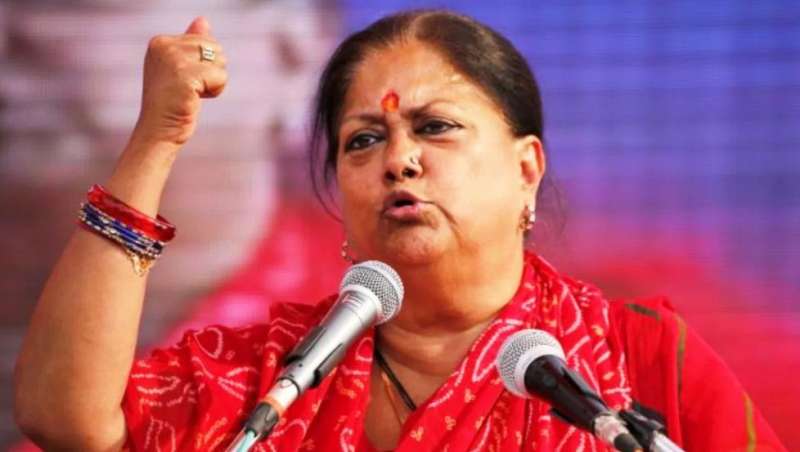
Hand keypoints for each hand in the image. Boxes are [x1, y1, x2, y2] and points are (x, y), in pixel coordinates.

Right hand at [131, 17, 227, 148]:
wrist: (158, 131)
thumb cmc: (171, 104)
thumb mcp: (180, 69)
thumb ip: (190, 44)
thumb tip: (203, 20)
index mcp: (160, 42)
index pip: (205, 41)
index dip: (203, 65)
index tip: (183, 81)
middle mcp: (165, 46)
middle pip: (215, 47)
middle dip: (211, 71)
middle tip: (189, 89)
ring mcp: (174, 60)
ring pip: (221, 60)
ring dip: (213, 82)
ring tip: (191, 94)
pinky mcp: (187, 75)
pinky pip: (221, 77)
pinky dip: (215, 91)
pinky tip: (195, 100)